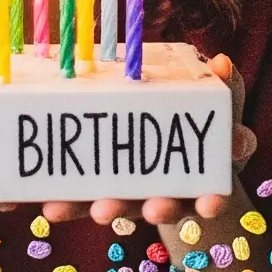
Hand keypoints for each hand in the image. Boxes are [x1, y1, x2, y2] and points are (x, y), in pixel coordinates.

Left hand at [73, 52, 255, 229]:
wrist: (158, 133)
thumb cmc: (192, 119)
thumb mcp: (213, 103)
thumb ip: (222, 87)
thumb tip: (222, 62)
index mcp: (201, 177)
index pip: (213, 192)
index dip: (214, 201)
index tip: (210, 203)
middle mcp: (169, 196)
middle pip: (169, 208)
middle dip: (161, 209)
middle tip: (154, 207)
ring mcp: (133, 198)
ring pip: (124, 209)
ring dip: (110, 209)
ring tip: (97, 209)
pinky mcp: (100, 193)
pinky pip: (84, 202)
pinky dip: (67, 204)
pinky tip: (49, 206)